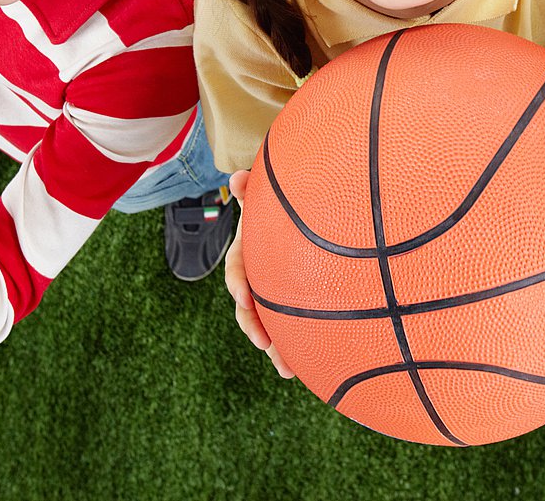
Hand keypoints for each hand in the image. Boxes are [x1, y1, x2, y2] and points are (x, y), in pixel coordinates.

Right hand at [224, 169, 293, 377]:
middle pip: (250, 307)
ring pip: (269, 324)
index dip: (238, 285)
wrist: (298, 221)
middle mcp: (258, 279)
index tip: (244, 298)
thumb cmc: (283, 208)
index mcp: (249, 254)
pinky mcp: (292, 306)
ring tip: (286, 369)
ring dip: (276, 348)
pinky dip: (297, 348)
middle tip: (263, 342)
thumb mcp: (268, 198)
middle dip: (254, 326)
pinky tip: (307, 369)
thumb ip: (254, 191)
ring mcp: (273, 295)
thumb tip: (237, 175)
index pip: (237, 270)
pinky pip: (290, 328)